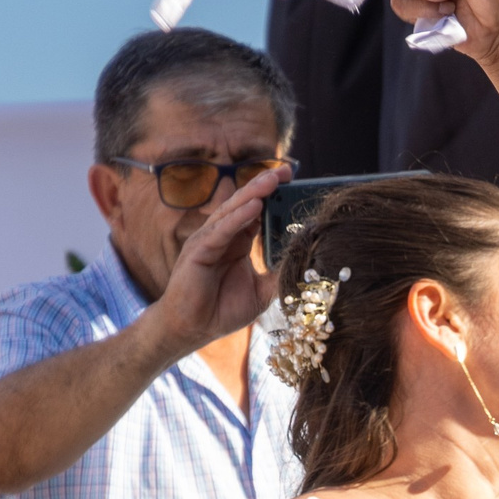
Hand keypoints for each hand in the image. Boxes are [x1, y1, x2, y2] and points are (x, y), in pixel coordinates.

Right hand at [149, 164, 285, 359]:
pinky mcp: (199, 251)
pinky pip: (221, 231)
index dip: (274, 196)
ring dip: (253, 194)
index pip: (258, 212)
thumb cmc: (222, 310)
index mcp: (238, 241)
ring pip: (233, 211)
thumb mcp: (261, 292)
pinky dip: (237, 218)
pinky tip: (254, 206)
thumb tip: (304, 264)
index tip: (293, 180)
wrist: (194, 328)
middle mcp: (223, 235)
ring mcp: (209, 240)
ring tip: (273, 180)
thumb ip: (278, 275)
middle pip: (246, 203)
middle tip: (286, 170)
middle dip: (266, 185)